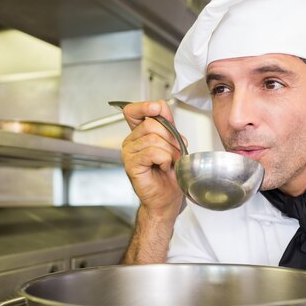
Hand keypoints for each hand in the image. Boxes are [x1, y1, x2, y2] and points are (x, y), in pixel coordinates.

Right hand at [121, 100, 185, 219]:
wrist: (167, 198)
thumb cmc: (169, 175)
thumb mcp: (173, 145)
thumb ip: (168, 126)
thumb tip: (163, 109)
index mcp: (139, 134)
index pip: (132, 111)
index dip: (144, 106)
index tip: (157, 108)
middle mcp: (131, 141)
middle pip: (151, 124)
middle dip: (170, 137)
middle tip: (176, 152)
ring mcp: (129, 153)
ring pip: (153, 138)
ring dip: (170, 151)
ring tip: (170, 162)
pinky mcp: (131, 165)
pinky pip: (152, 152)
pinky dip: (164, 159)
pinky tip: (163, 167)